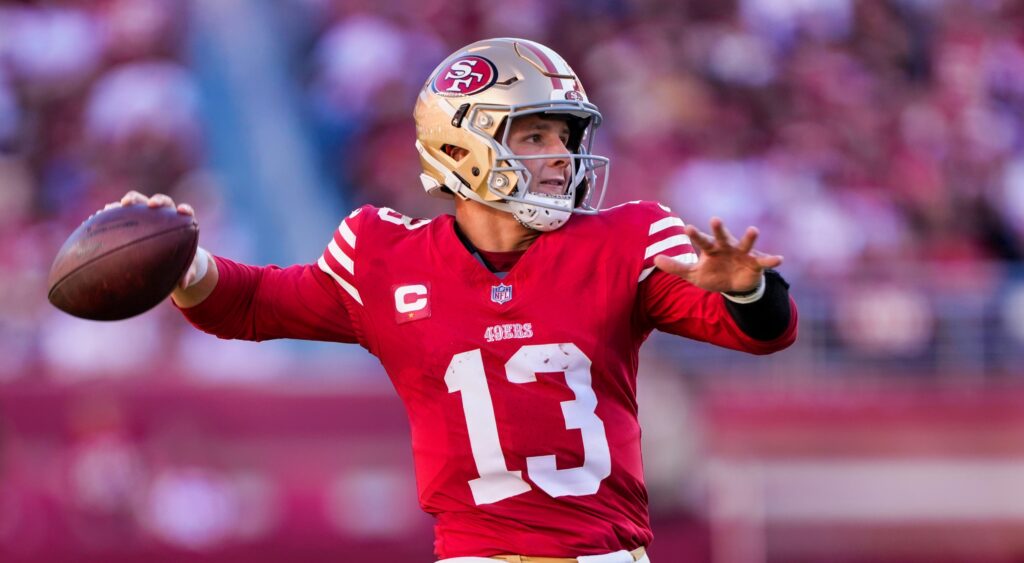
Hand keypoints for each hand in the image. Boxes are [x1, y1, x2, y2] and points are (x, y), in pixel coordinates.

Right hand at [107, 191, 201, 288]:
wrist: (166, 253)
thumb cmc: (178, 259)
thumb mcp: (183, 268)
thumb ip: (186, 274)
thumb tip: (183, 286)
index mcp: (180, 223)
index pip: (185, 212)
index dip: (184, 210)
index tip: (183, 212)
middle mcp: (164, 214)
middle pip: (162, 202)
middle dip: (157, 201)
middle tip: (151, 205)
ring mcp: (146, 213)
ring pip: (139, 201)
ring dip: (131, 200)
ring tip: (120, 205)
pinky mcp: (132, 216)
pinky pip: (121, 211)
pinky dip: (112, 211)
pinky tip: (100, 215)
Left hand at [653, 217, 782, 293]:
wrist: (734, 285)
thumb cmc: (713, 274)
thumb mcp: (693, 274)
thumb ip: (676, 267)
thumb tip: (655, 260)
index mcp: (711, 248)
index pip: (701, 241)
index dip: (695, 235)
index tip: (686, 227)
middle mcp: (727, 247)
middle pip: (722, 236)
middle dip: (719, 229)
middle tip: (714, 219)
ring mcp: (742, 254)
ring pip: (745, 244)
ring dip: (749, 237)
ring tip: (753, 230)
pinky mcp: (755, 264)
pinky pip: (764, 261)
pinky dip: (772, 260)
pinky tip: (779, 259)